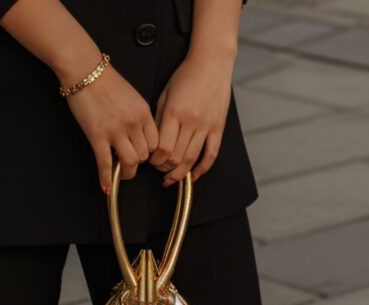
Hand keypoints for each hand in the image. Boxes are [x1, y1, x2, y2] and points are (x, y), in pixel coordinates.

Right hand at [62, 59, 159, 193]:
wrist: (86, 70)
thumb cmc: (106, 81)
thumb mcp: (132, 96)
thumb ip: (138, 116)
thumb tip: (139, 135)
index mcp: (144, 113)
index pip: (156, 143)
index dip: (151, 154)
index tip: (144, 157)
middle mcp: (133, 123)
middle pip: (145, 155)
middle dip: (138, 163)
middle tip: (129, 164)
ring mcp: (115, 130)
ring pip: (130, 162)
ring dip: (126, 172)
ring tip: (120, 174)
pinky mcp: (97, 135)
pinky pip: (105, 163)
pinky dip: (106, 178)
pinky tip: (106, 187)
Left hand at [149, 52, 233, 186]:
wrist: (211, 63)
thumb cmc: (185, 77)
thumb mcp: (165, 95)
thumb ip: (159, 119)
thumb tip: (152, 144)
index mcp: (174, 112)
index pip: (163, 148)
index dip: (154, 160)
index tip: (150, 161)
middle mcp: (191, 121)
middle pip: (176, 157)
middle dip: (164, 168)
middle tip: (159, 169)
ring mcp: (207, 125)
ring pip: (192, 159)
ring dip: (179, 173)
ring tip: (171, 177)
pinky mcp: (218, 127)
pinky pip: (211, 154)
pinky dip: (201, 169)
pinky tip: (193, 176)